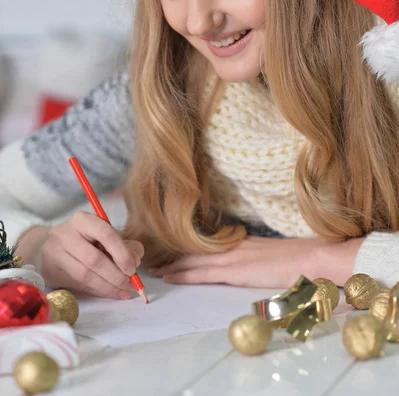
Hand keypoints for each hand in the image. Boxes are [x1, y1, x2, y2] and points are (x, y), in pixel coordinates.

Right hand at [37, 212, 143, 298]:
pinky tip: (109, 292)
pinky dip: (97, 291)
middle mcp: (64, 234)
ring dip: (107, 287)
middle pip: (94, 259)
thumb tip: (135, 261)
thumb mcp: (106, 236)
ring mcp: (53, 253)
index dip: (121, 253)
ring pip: (84, 275)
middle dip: (116, 276)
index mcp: (82, 220)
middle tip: (130, 285)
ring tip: (123, 292)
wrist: (53, 246)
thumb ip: (126, 246)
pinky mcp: (49, 271)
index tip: (132, 269)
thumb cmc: (86, 240)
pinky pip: (77, 285)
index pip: (105, 233)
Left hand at [149, 235, 357, 287]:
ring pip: (194, 261)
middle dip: (174, 257)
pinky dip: (185, 275)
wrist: (312, 258)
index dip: (188, 250)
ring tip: (155, 271)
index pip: (208, 246)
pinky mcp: (235, 270)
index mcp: (242, 242)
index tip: (172, 254)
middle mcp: (233, 246)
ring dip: (173, 266)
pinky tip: (171, 277)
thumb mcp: (272, 254)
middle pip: (196, 251)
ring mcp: (233, 257)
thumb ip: (256, 257)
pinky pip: (203, 273)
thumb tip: (249, 264)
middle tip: (154, 261)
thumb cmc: (299, 259)